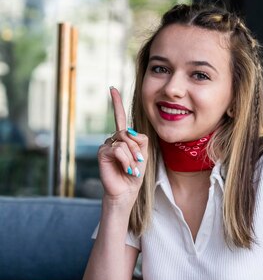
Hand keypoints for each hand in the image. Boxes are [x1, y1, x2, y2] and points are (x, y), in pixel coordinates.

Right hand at [98, 87, 147, 202]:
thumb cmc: (135, 174)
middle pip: (128, 133)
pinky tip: (125, 169)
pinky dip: (125, 160)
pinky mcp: (102, 153)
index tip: (112, 88)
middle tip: (138, 163)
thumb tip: (128, 131)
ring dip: (132, 156)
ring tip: (131, 169)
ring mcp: (106, 145)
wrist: (126, 191)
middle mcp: (113, 139)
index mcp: (124, 138)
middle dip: (137, 148)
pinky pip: (118, 149)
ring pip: (124, 141)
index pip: (120, 117)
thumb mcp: (143, 154)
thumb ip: (140, 140)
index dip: (116, 102)